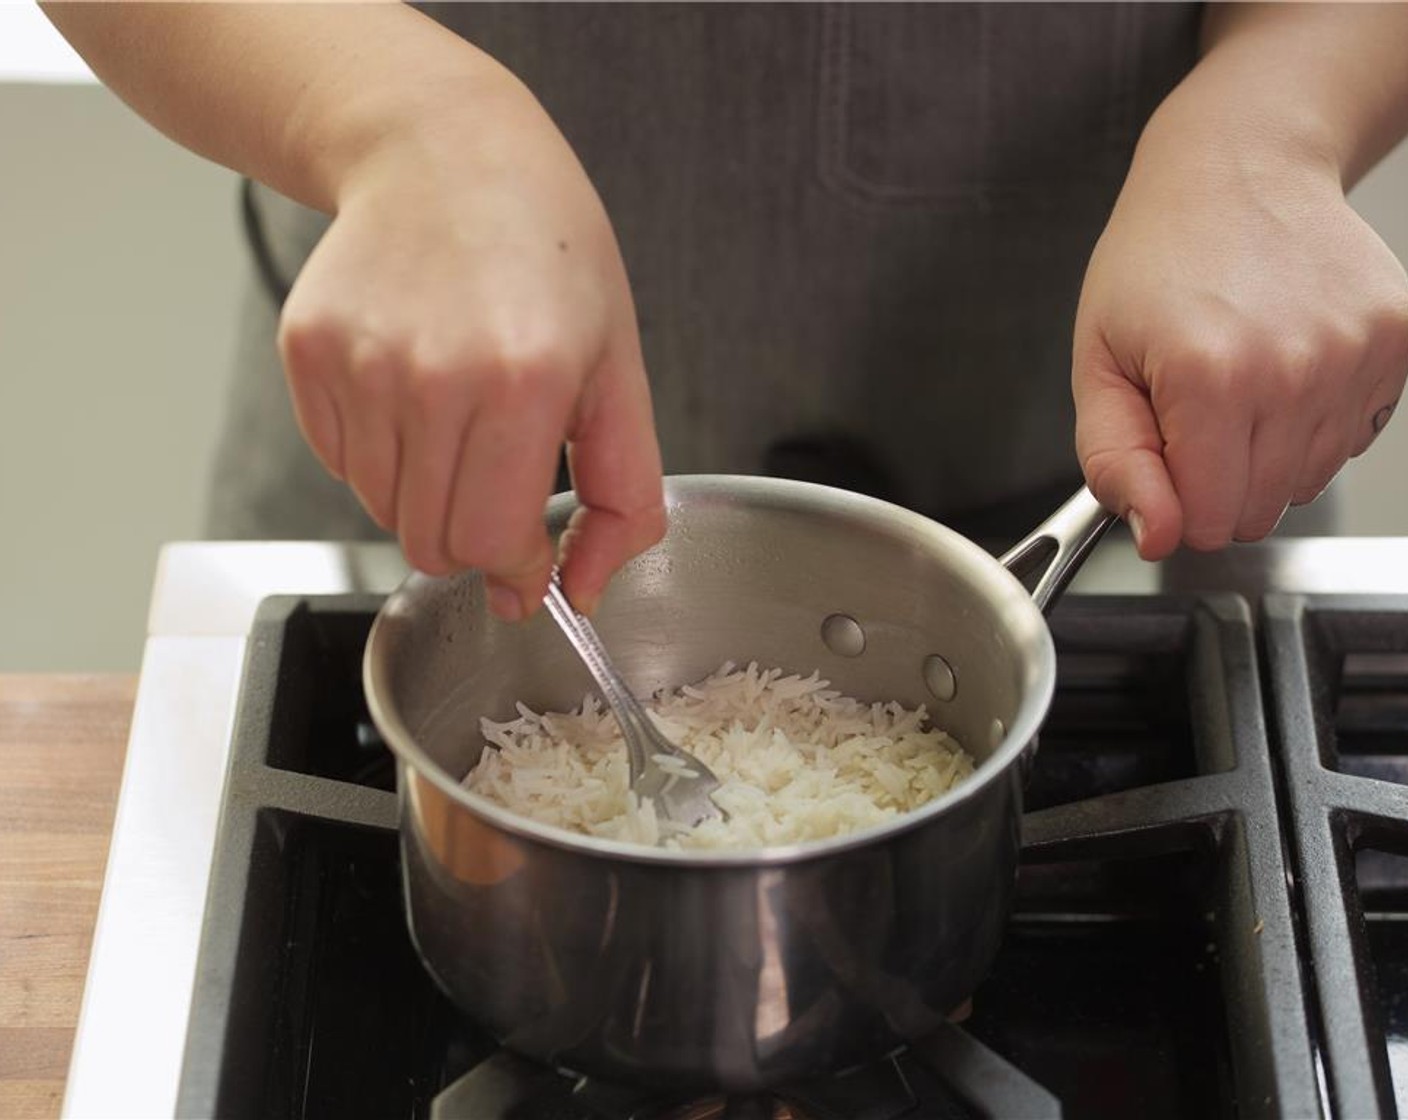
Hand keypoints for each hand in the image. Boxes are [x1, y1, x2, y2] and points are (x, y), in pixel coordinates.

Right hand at [277, 86, 663, 617]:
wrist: (443, 148)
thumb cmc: (547, 251)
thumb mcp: (622, 367)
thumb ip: (623, 494)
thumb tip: (585, 590)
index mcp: (522, 384)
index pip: (491, 543)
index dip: (516, 567)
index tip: (531, 557)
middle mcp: (430, 377)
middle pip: (429, 542)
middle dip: (474, 538)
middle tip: (500, 479)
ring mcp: (359, 363)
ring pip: (381, 509)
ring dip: (425, 493)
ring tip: (459, 415)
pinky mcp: (308, 351)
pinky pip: (339, 461)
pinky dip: (379, 454)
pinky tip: (413, 388)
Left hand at [1073, 106, 1407, 559]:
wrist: (1239, 168)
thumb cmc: (1157, 261)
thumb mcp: (1097, 363)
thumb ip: (1115, 460)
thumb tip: (1157, 537)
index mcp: (1208, 377)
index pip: (1207, 520)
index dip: (1176, 504)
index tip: (1165, 460)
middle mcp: (1294, 368)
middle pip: (1262, 509)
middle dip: (1219, 482)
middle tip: (1194, 411)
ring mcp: (1356, 353)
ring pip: (1308, 480)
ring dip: (1267, 453)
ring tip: (1239, 378)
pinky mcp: (1400, 340)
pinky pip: (1354, 436)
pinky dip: (1315, 419)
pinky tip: (1285, 364)